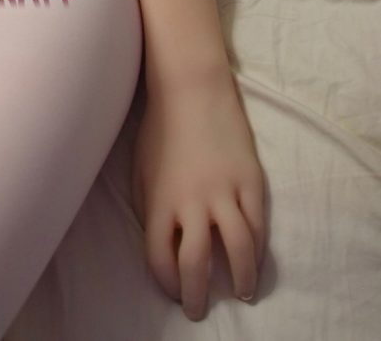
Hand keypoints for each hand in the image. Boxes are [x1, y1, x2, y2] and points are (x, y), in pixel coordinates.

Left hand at [131, 70, 265, 321]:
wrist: (191, 88)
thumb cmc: (160, 128)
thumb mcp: (141, 169)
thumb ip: (148, 207)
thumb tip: (160, 242)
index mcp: (160, 201)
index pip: (160, 258)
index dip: (166, 282)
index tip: (172, 290)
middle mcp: (192, 203)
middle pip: (195, 265)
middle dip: (196, 296)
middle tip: (199, 309)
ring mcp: (225, 192)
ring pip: (237, 251)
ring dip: (240, 279)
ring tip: (241, 292)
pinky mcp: (250, 180)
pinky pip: (257, 226)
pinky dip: (257, 251)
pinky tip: (253, 261)